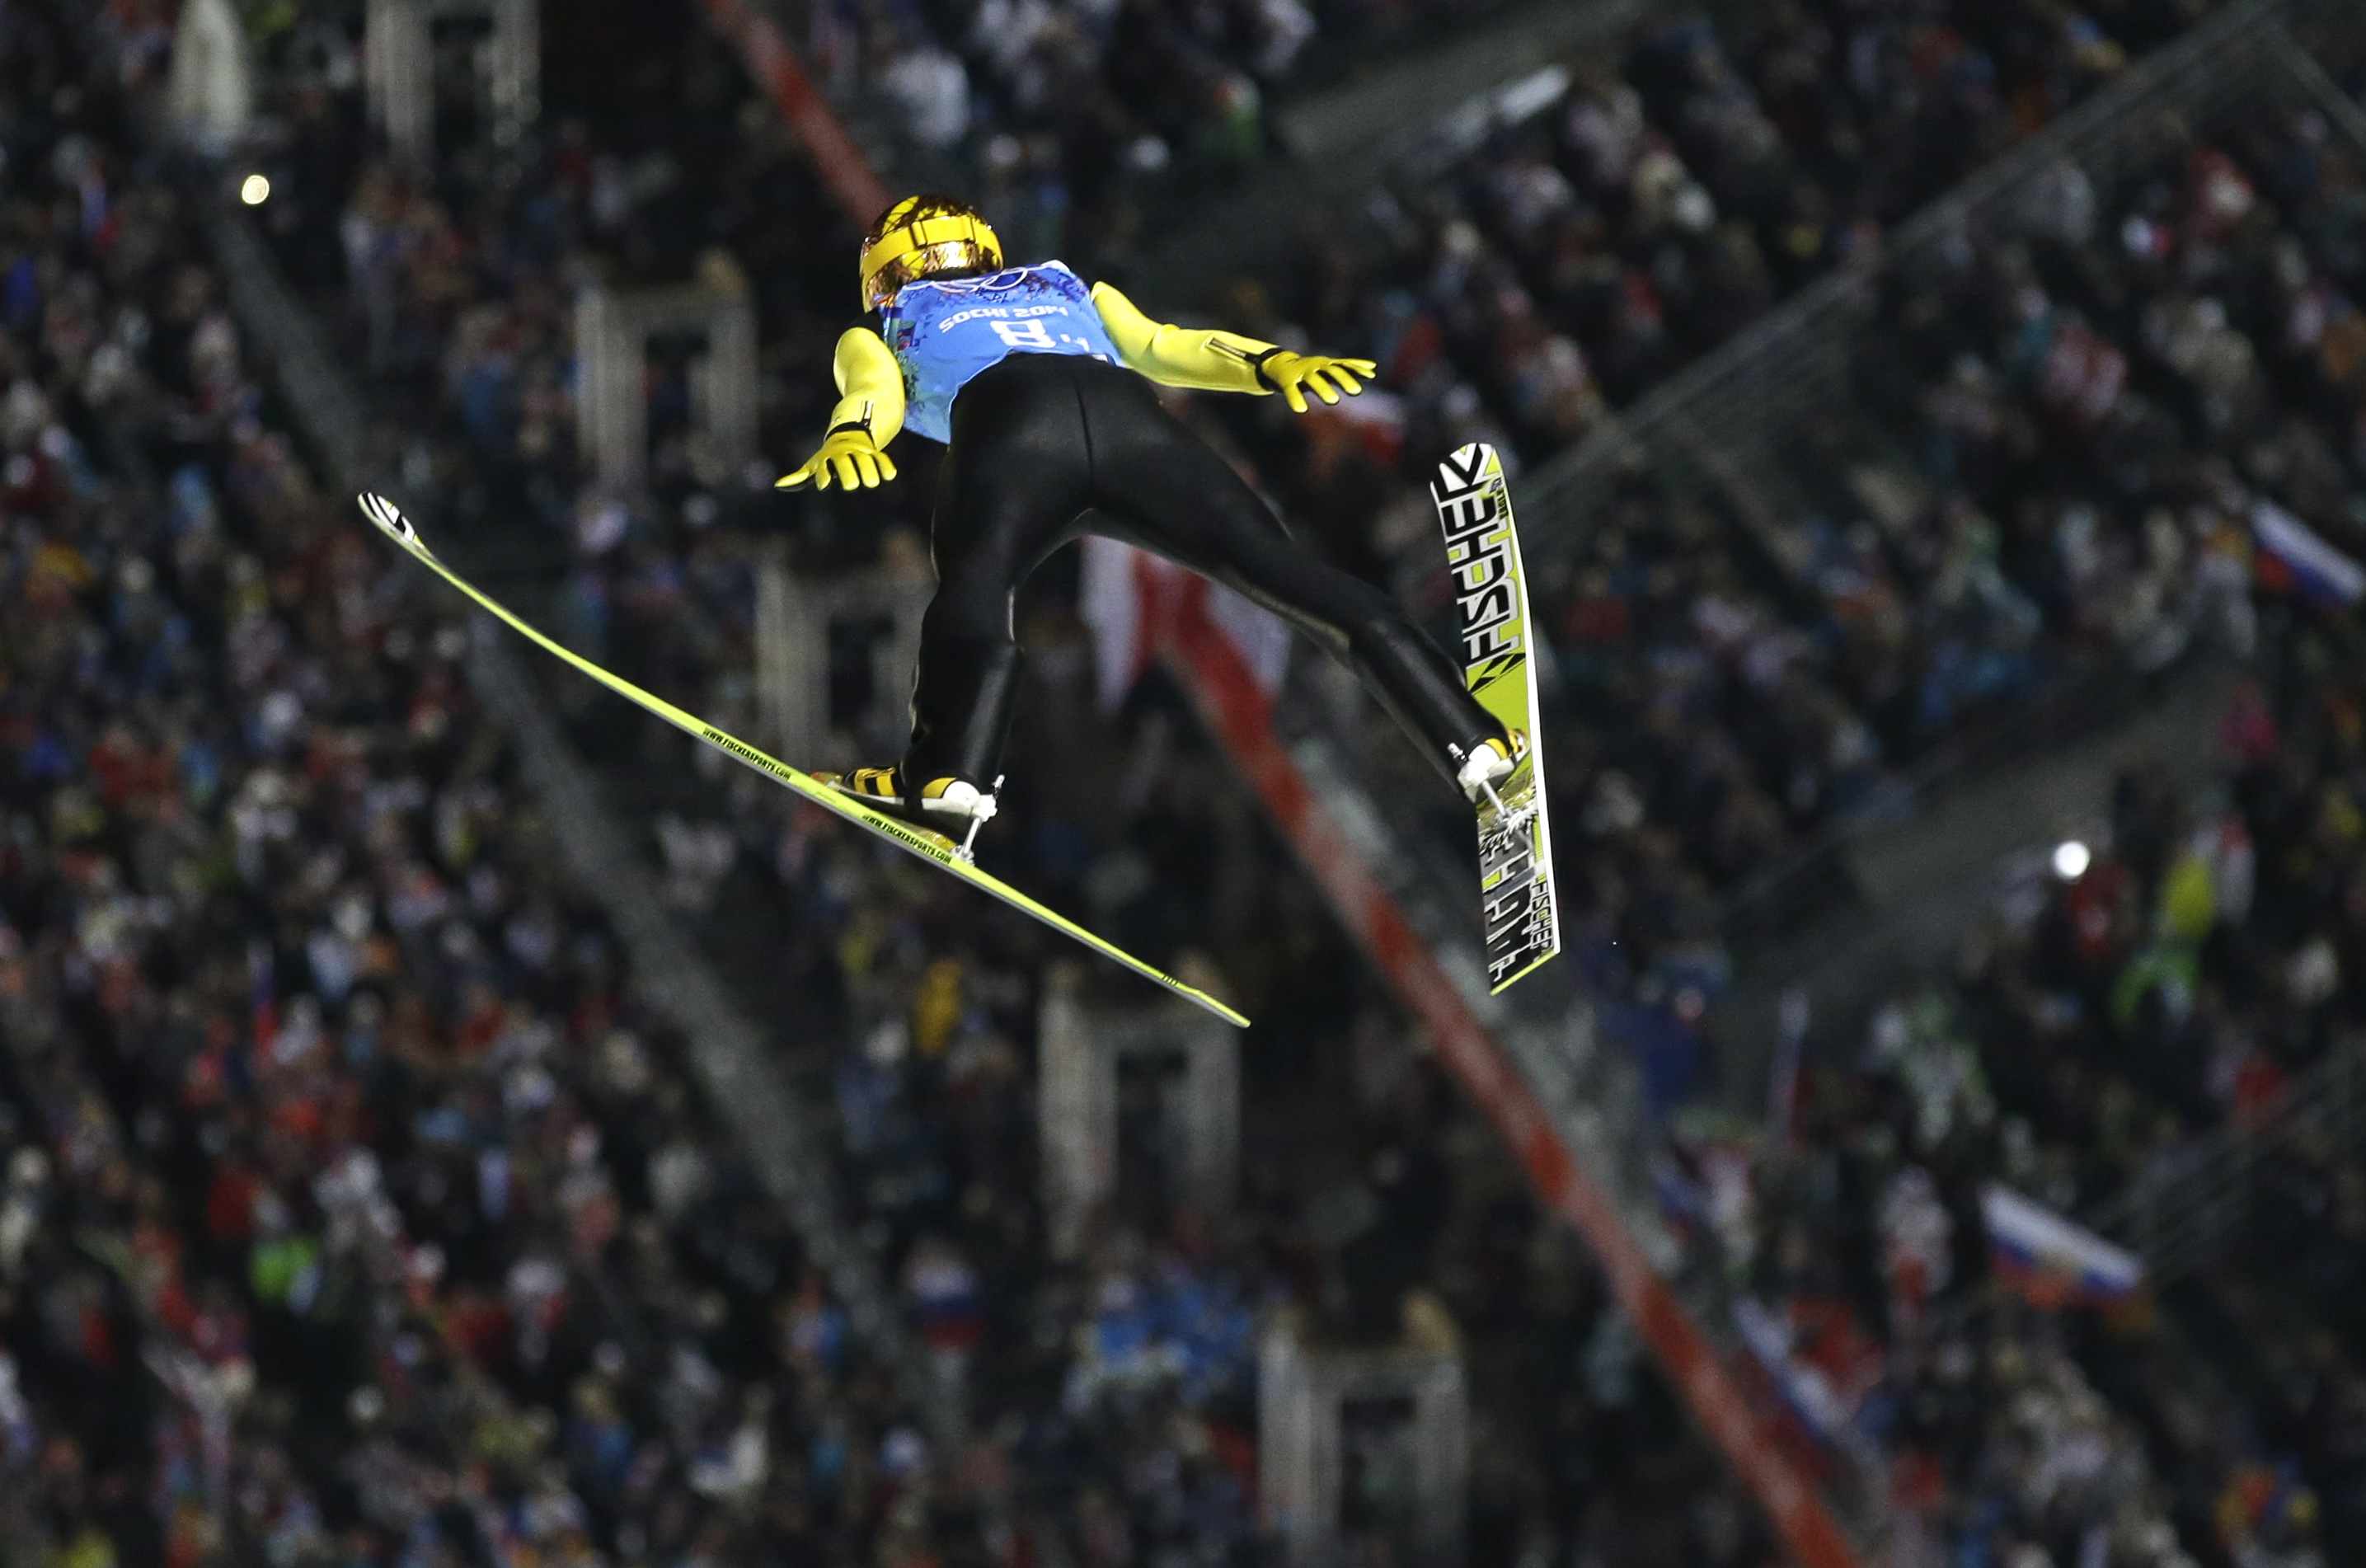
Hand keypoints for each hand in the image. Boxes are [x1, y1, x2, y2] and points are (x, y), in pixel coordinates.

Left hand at [777, 426, 897, 490]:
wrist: (852, 427)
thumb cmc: (829, 454)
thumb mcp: (814, 463)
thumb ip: (799, 476)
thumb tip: (777, 486)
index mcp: (828, 455)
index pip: (825, 464)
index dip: (824, 473)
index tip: (824, 485)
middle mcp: (843, 452)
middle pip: (845, 462)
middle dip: (847, 472)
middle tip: (851, 487)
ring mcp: (860, 450)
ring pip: (863, 460)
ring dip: (868, 470)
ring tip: (872, 484)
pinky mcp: (874, 450)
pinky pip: (880, 457)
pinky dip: (884, 465)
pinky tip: (889, 476)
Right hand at [1258, 351, 1378, 413]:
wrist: (1280, 365)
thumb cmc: (1310, 369)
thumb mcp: (1330, 368)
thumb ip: (1350, 367)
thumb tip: (1373, 369)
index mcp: (1327, 364)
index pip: (1344, 365)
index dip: (1357, 369)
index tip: (1371, 377)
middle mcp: (1316, 366)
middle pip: (1331, 371)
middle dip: (1344, 380)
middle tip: (1357, 392)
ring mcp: (1301, 373)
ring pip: (1313, 380)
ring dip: (1324, 389)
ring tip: (1334, 401)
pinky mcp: (1287, 381)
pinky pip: (1292, 390)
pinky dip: (1296, 399)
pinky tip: (1302, 410)